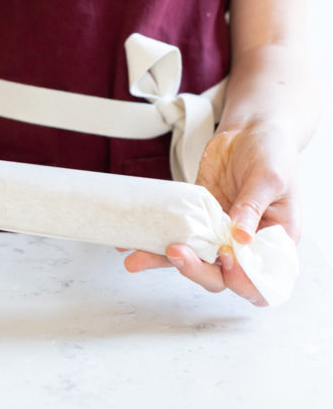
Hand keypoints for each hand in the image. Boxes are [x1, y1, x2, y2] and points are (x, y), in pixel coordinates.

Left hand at [122, 123, 299, 305]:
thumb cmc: (273, 152)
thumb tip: (241, 237)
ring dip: (165, 261)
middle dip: (196, 270)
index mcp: (274, 242)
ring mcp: (218, 233)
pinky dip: (155, 241)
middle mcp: (245, 245)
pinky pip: (176, 235)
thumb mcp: (269, 178)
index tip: (225, 259)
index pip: (259, 279)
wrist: (250, 129)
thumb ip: (253, 206)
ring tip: (137, 259)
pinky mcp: (196, 219)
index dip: (241, 279)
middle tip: (176, 253)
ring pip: (194, 259)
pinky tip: (134, 243)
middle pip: (221, 275)